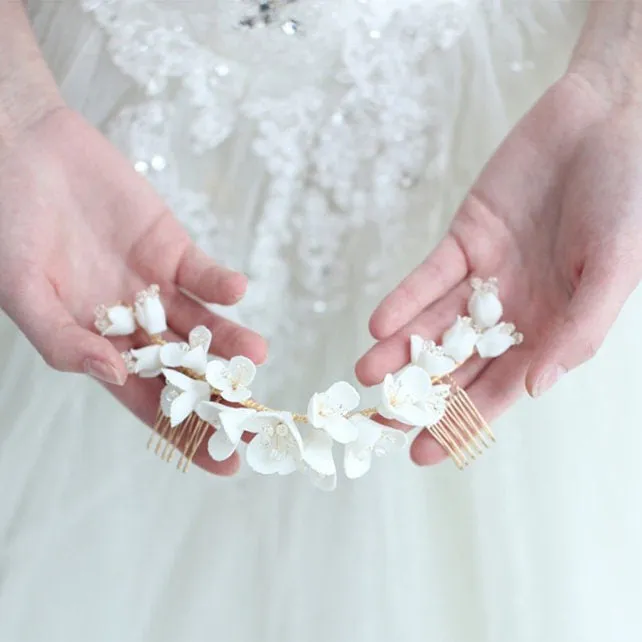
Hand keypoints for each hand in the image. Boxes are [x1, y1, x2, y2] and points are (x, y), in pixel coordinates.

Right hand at [0, 107, 266, 474]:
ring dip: (230, 341)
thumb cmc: (10, 229)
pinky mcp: (172, 247)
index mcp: (97, 345)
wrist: (25, 155)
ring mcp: (156, 286)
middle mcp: (133, 323)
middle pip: (186, 370)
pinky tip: (235, 291)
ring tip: (255, 355)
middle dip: (221, 396)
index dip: (184, 433)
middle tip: (256, 422)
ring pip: (204, 325)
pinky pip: (204, 273)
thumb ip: (64, 340)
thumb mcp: (24, 293)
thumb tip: (113, 375)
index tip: (223, 462)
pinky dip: (220, 284)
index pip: (147, 401)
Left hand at [356, 74, 641, 464]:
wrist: (604, 121)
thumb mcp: (613, 269)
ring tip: (367, 376)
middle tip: (381, 423)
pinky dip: (405, 300)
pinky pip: (430, 276)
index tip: (426, 452)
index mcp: (555, 328)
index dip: (465, 421)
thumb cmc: (627, 197)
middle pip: (460, 363)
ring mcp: (488, 276)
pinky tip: (379, 325)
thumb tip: (536, 388)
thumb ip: (579, 330)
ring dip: (401, 351)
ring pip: (436, 324)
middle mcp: (517, 310)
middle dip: (422, 394)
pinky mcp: (466, 239)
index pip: (503, 387)